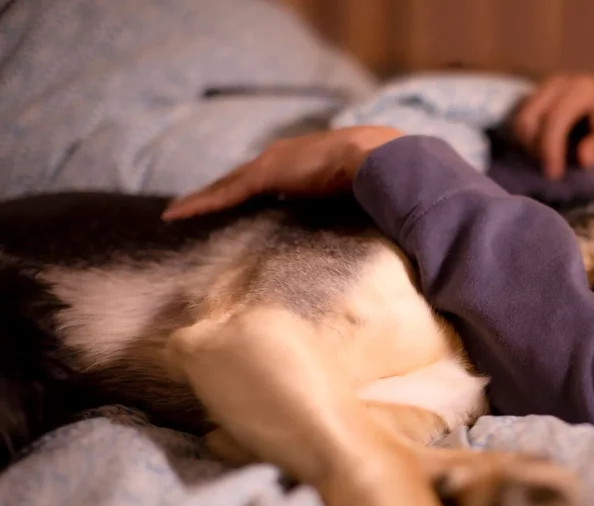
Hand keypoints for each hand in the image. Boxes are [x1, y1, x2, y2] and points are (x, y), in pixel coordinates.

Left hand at [161, 126, 404, 219]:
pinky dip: (200, 204)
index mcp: (306, 159)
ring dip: (202, 199)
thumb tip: (362, 224)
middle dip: (219, 192)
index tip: (238, 201)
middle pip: (241, 179)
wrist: (380, 158)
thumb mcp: (362, 192)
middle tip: (195, 206)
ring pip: (226, 185)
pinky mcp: (264, 175)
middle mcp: (284, 157)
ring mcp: (272, 164)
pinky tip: (177, 215)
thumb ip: (353, 204)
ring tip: (177, 213)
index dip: (252, 189)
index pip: (270, 177)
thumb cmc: (381, 177)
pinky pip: (225, 194)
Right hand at [512, 74, 593, 179]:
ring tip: (548, 162)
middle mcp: (559, 83)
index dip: (550, 148)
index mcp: (582, 89)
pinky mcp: (538, 96)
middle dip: (536, 149)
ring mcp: (546, 87)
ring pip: (521, 119)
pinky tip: (543, 153)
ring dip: (529, 146)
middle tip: (550, 171)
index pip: (555, 119)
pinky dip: (527, 140)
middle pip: (530, 117)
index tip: (554, 174)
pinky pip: (521, 120)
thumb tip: (583, 160)